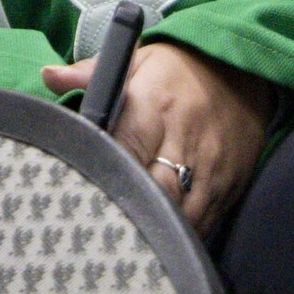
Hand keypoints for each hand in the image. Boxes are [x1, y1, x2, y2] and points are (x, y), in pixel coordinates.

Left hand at [39, 41, 269, 231]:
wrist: (244, 70)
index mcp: (155, 106)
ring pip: (181, 215)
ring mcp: (210, 169)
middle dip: (127, 207)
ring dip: (155, 227)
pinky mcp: (229, 186)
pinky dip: (182, 232)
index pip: (123, 148)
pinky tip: (162, 234)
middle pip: (153, 190)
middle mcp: (184, 142)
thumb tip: (49, 76)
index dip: (104, 170)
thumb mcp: (137, 58)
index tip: (83, 182)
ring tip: (128, 234)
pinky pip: (205, 222)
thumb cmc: (180, 66)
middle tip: (101, 217)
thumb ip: (91, 72)